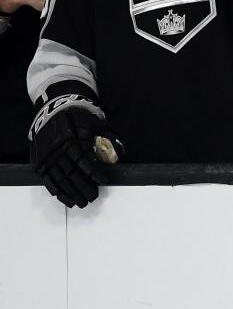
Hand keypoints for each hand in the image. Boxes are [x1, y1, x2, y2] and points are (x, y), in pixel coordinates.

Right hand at [29, 93, 116, 207]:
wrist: (55, 107)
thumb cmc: (80, 116)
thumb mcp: (94, 122)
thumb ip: (106, 136)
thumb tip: (118, 154)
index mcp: (71, 138)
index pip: (84, 159)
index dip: (94, 172)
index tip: (103, 181)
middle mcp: (57, 147)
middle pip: (71, 172)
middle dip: (83, 187)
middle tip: (93, 198)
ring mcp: (46, 155)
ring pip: (59, 177)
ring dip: (70, 192)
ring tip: (81, 202)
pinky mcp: (38, 159)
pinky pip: (46, 178)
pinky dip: (55, 189)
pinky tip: (64, 198)